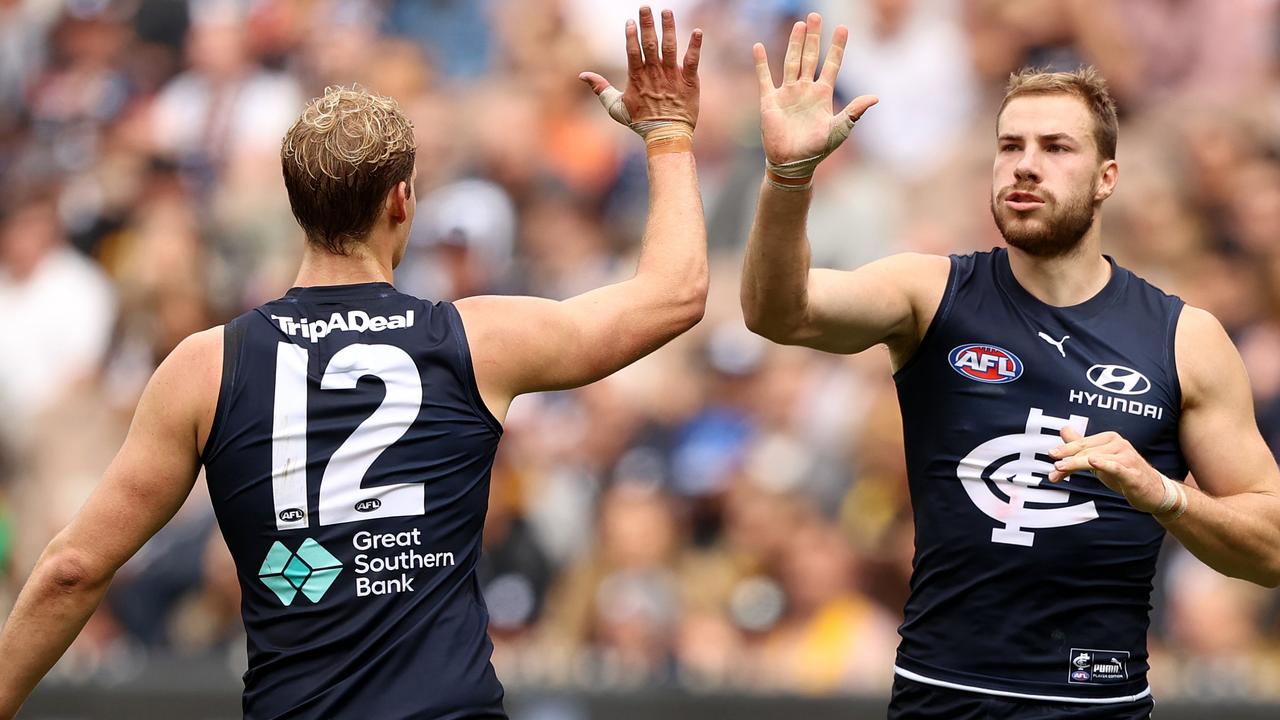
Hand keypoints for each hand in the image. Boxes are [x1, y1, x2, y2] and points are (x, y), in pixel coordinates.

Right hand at [580, 6, 700, 133]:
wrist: (666, 136)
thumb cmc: (640, 122)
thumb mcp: (615, 108)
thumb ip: (600, 89)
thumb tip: (582, 76)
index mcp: (637, 78)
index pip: (633, 51)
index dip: (631, 35)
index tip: (631, 21)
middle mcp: (655, 74)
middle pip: (650, 44)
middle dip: (647, 24)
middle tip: (645, 7)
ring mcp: (673, 77)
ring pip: (670, 48)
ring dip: (668, 28)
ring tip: (667, 11)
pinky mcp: (689, 81)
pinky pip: (693, 61)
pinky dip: (695, 46)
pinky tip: (697, 31)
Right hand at [754, 13, 876, 166]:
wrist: (793, 164)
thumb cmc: (817, 149)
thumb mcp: (840, 130)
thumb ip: (854, 112)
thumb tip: (875, 98)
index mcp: (823, 95)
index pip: (832, 64)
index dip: (838, 47)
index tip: (843, 28)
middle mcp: (806, 90)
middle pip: (811, 57)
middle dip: (814, 37)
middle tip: (815, 16)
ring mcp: (788, 93)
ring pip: (792, 61)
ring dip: (795, 43)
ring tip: (799, 24)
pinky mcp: (770, 101)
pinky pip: (765, 78)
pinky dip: (761, 63)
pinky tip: (759, 47)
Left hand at [1048, 427, 1166, 512]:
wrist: (1153, 491)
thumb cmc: (1124, 472)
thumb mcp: (1099, 458)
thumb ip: (1081, 445)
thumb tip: (1064, 428)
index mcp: (1109, 439)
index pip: (1082, 444)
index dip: (1065, 450)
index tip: (1050, 455)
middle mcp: (1118, 444)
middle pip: (1086, 451)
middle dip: (1067, 461)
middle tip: (1052, 470)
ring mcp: (1127, 457)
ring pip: (1095, 459)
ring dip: (1075, 465)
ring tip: (1059, 470)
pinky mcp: (1132, 473)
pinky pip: (1116, 467)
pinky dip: (1105, 464)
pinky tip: (1093, 462)